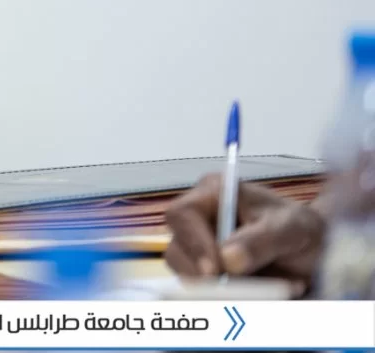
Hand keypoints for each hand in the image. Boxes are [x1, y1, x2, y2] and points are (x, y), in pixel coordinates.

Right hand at [164, 174, 324, 291]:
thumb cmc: (303, 229)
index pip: (181, 215)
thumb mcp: (291, 229)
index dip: (193, 243)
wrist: (317, 252)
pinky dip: (227, 301)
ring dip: (219, 291)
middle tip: (236, 292)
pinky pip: (203, 293)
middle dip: (204, 275)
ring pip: (186, 276)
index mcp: (213, 194)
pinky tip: (258, 295)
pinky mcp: (207, 274)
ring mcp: (200, 249)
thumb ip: (260, 241)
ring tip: (264, 290)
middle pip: (177, 250)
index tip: (216, 271)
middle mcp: (199, 220)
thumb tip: (227, 260)